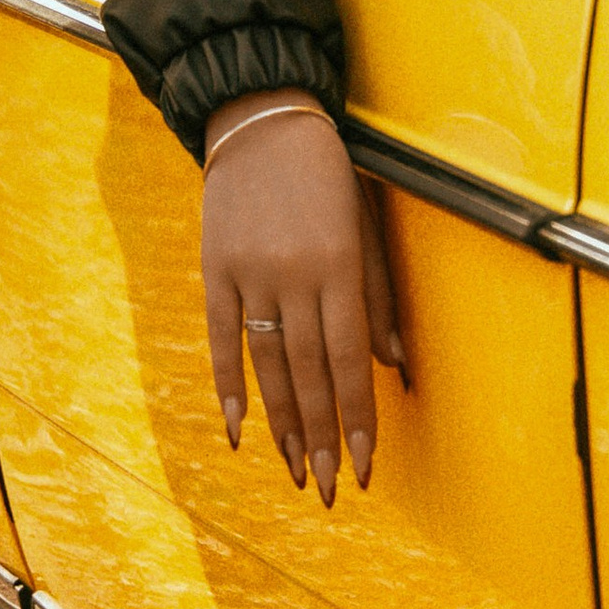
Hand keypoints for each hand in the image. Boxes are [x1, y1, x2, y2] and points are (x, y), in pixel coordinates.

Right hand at [201, 95, 406, 504]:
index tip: (364, 465)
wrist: (262, 119)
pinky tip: (238, 430)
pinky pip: (221, 339)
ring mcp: (250, 273)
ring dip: (283, 424)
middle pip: (309, 373)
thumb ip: (377, 297)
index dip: (358, 416)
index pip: (351, 359)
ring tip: (293, 471)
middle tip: (326, 488)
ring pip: (268, 365)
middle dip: (321, 437)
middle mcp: (294, 275)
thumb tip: (392, 366)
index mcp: (338, 265)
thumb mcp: (365, 226)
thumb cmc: (328, 174)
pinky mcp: (215, 269)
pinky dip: (229, 387)